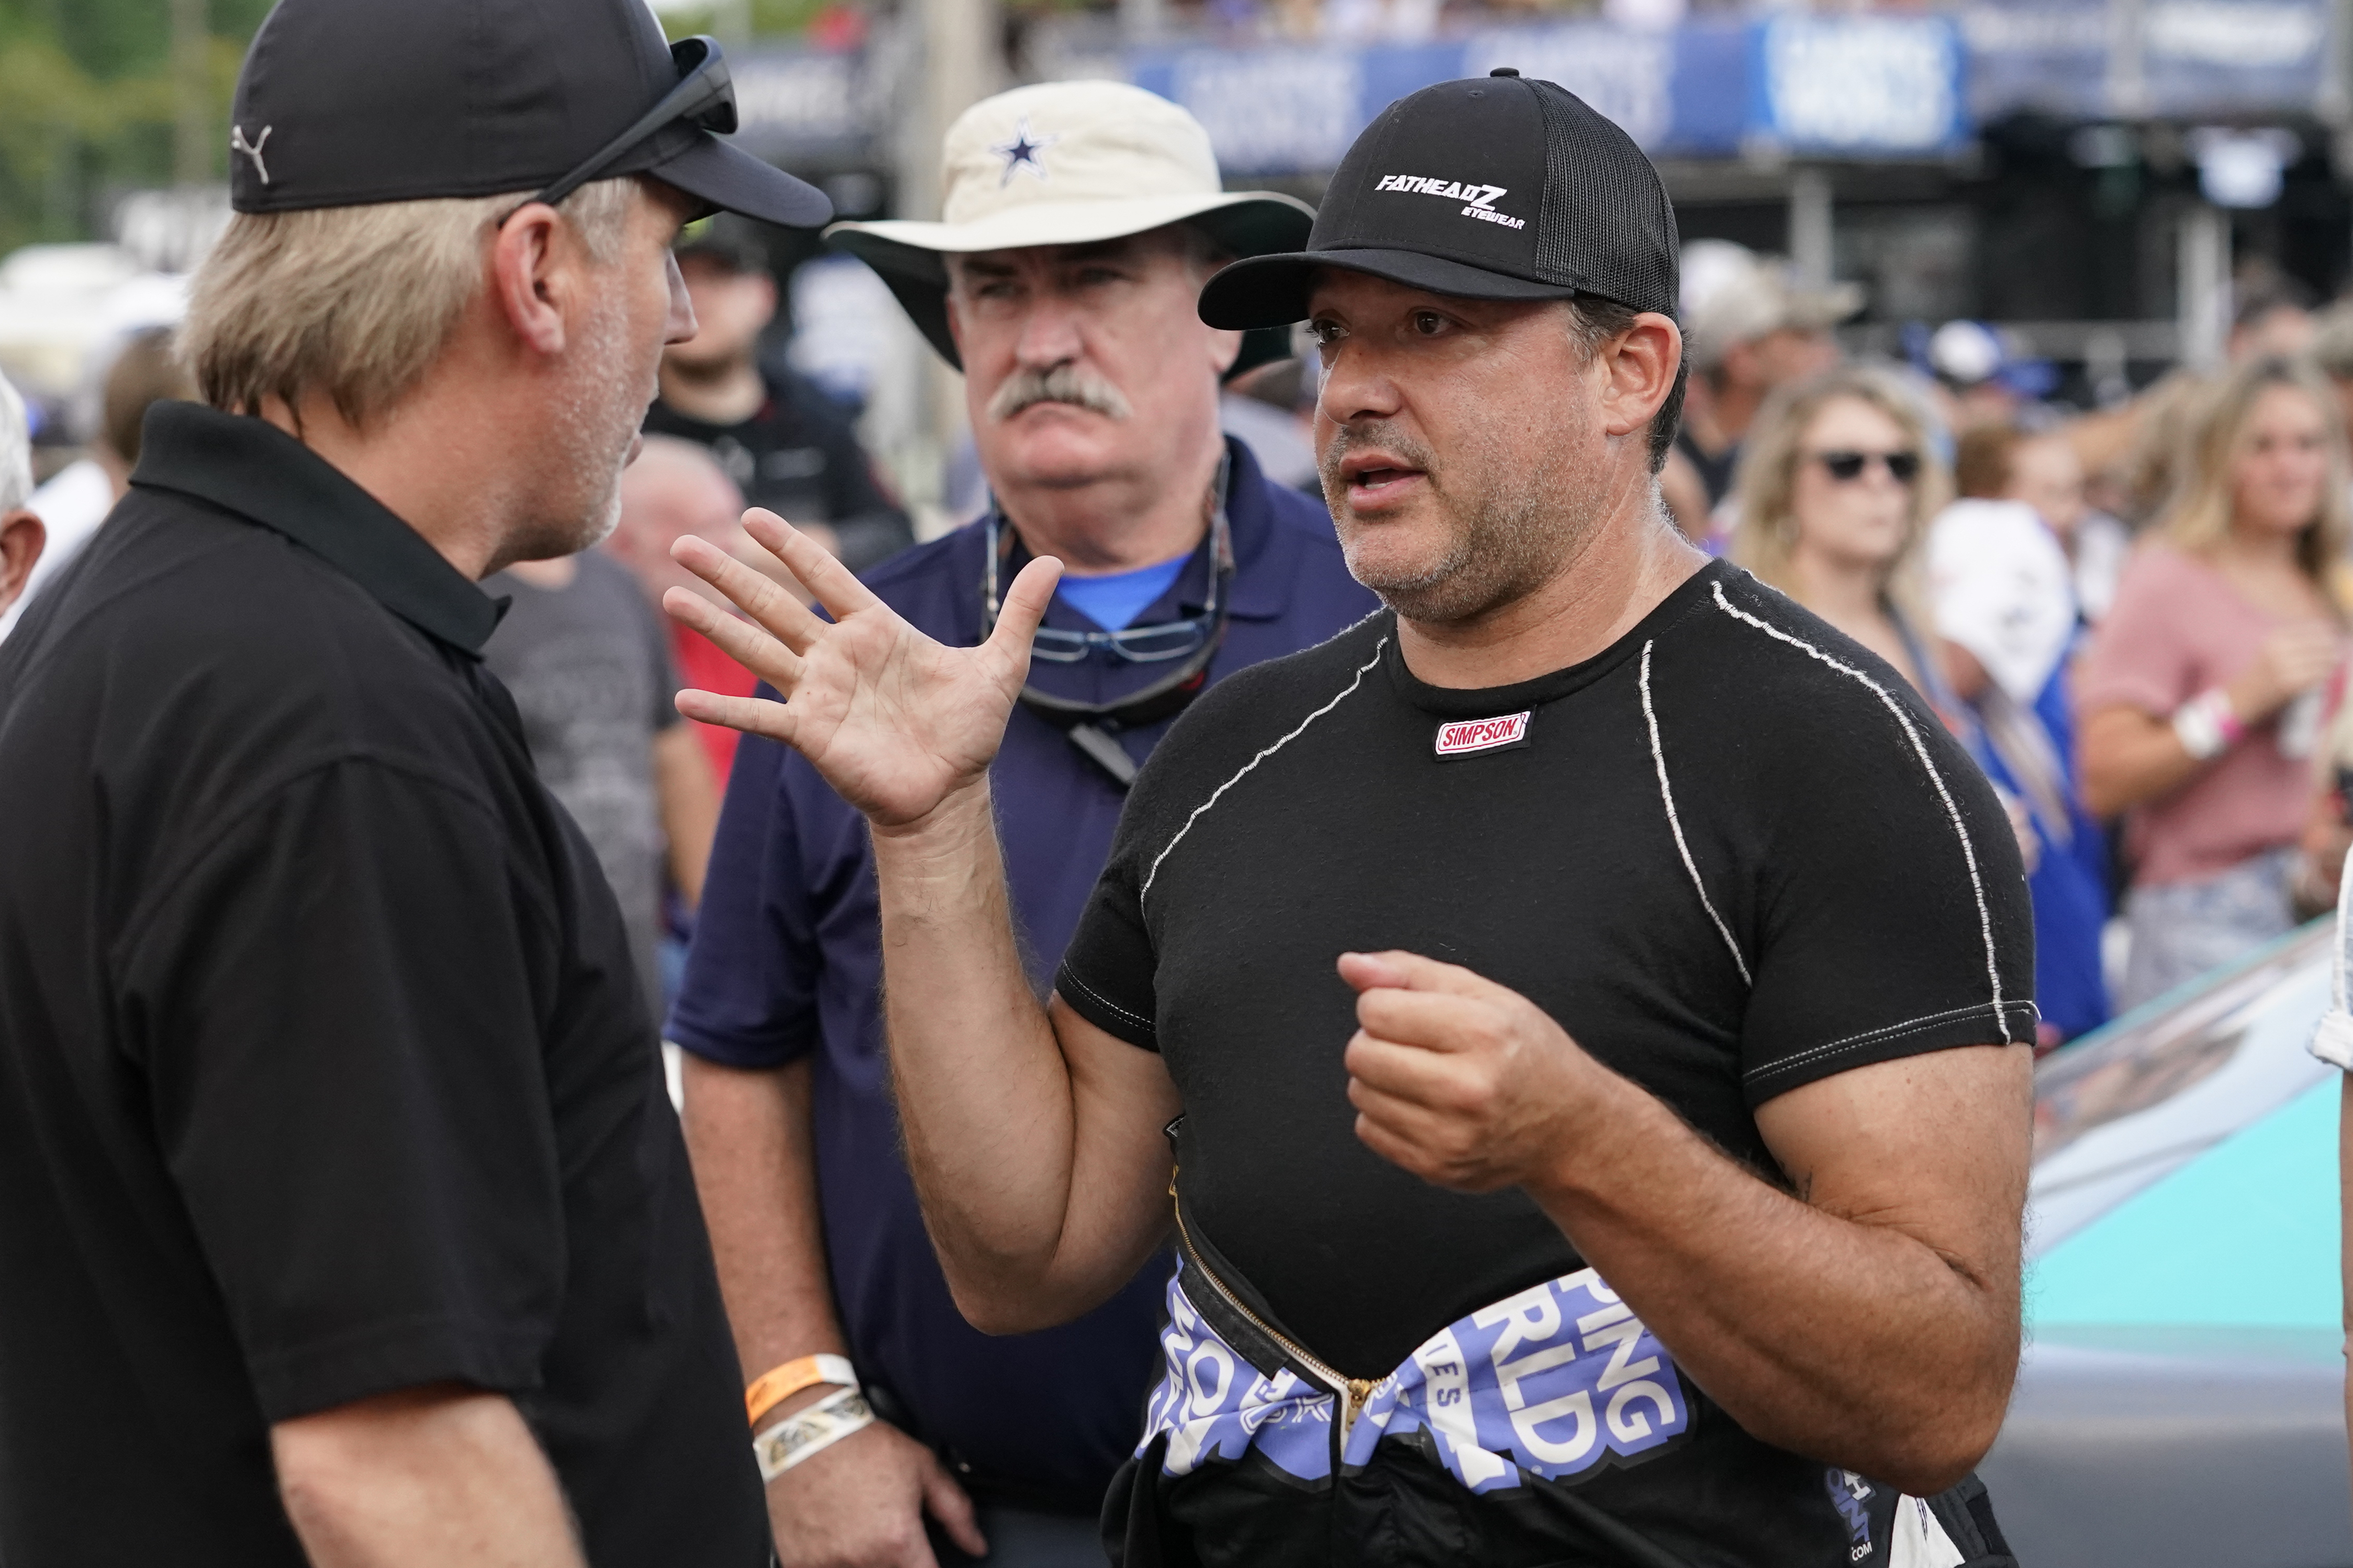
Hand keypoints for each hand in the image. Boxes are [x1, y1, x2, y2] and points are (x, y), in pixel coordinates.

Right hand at [664, 510, 1061, 828]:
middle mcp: (837, 655)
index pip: (827, 576)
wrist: (951, 792)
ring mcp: (818, 693)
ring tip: (670, 596)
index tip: (756, 516)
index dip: (793, 547)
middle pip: (775, 604)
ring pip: (756, 648)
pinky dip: (724, 709)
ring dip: (714, 624)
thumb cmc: (969, 731)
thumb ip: (1021, 613)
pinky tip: (683, 700)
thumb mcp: (1002, 665)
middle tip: (686, 542)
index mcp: (876, 629)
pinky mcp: (810, 733)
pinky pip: (759, 717)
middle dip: (731, 574)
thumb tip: (1055, 563)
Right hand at [766, 1409, 985, 1567]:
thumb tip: (977, 1544)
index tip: (926, 1561)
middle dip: (898, 1562)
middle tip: (889, 1536)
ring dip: (866, 1561)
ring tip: (861, 1533)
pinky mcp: (797, 1561)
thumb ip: (956, 1512)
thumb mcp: (924, 1468)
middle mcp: (862, 1559)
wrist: (808, 1432)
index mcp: (897, 1541)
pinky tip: (837, 1539)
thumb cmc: (862, 1446)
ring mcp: (826, 1563)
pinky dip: (833, 1561)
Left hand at [1337, 950, 1609, 1192]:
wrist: (1568, 1127)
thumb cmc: (1525, 1052)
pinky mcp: (1436, 1168)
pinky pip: (1368, 1130)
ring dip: (1378, 1078)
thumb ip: (1409, 973)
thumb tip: (1350, 965)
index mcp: (1481, 1033)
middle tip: (1416, 1046)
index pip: (1376, 1011)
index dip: (1384, 1004)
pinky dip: (1385, 1114)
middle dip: (1375, 1041)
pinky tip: (1423, 1107)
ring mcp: (1450, 1135)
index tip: (1412, 1013)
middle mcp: (1466, 1088)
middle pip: (1360, 1054)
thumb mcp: (1481, 995)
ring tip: (1422, 1076)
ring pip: (1360, 1093)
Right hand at [2227, 620, 2342, 722]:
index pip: (2313, 629)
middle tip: (2337, 653)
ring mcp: (2285, 667)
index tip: (2333, 637)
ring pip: (2322, 660)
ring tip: (2334, 663)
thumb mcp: (2270, 650)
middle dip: (2332, 648)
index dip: (2327, 633)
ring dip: (2331, 662)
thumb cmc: (2259, 674)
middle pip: (2320, 644)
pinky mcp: (2290, 684)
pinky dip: (2325, 675)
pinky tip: (2326, 675)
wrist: (2241, 697)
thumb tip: (2325, 633)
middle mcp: (2279, 650)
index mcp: (2275, 639)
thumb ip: (2293, 641)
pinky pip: (2317, 676)